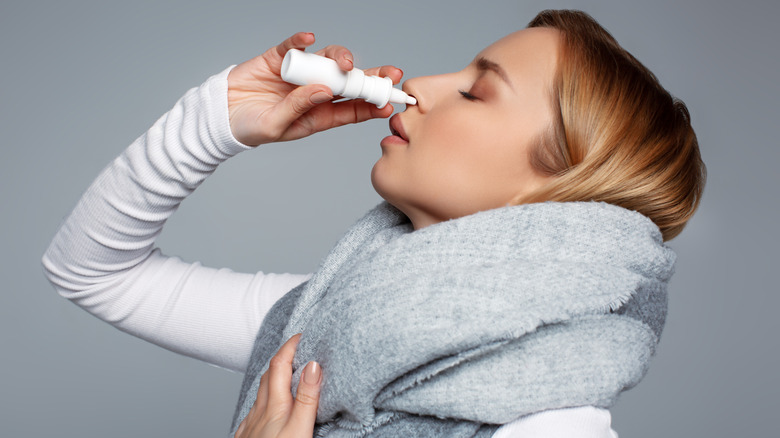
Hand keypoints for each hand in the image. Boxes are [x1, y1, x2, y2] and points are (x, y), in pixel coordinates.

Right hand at [228, 32, 403, 145]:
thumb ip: (300, 107)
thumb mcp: (277, 125)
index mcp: (318, 115)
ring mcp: (299, 74)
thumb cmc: (250, 127)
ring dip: (339, 58)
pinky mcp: (279, 58)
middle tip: (389, 74)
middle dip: (370, 76)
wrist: (220, 115)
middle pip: (348, 82)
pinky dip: (301, 40)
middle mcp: (314, 92)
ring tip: (343, 62)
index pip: (352, 109)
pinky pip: (294, 45)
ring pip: (327, 61)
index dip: (372, 104)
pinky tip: (308, 38)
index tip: (390, 101)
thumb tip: (325, 89)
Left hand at [234, 334, 321, 437]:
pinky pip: (254, 410)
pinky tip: (269, 407)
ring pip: (261, 393)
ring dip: (273, 379)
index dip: (290, 346)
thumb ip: (307, 398)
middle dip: (283, 359)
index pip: (279, 364)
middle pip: (268, 375)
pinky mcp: (247, 436)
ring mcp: (251, 423)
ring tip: (287, 376)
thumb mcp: (300, 428)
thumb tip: (313, 366)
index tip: (303, 336)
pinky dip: (264, 401)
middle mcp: (259, 410)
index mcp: (274, 404)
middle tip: (299, 351)